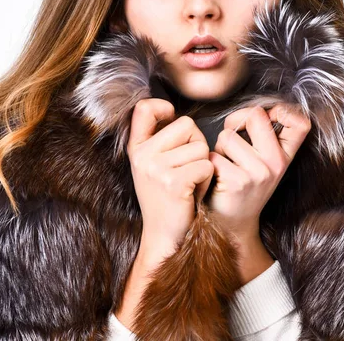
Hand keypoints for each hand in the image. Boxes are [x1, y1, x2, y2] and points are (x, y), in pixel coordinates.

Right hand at [126, 98, 213, 258]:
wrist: (164, 237)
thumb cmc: (167, 196)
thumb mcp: (153, 163)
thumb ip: (158, 137)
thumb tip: (169, 108)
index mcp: (137, 147)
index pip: (144, 108)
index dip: (163, 107)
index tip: (170, 117)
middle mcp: (142, 155)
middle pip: (187, 125)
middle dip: (196, 143)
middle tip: (186, 168)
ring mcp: (156, 168)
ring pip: (201, 146)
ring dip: (203, 165)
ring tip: (189, 183)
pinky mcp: (173, 182)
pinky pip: (206, 165)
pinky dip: (206, 179)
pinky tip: (193, 192)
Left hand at [207, 103, 310, 238]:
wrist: (231, 225)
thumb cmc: (240, 183)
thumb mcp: (262, 161)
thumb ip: (262, 134)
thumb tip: (250, 110)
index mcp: (284, 156)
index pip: (301, 124)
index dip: (283, 110)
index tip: (268, 116)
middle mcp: (276, 164)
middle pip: (255, 115)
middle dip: (235, 122)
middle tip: (231, 140)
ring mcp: (259, 173)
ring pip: (228, 136)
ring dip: (219, 148)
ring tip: (225, 165)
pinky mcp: (238, 182)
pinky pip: (214, 155)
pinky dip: (210, 163)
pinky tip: (216, 179)